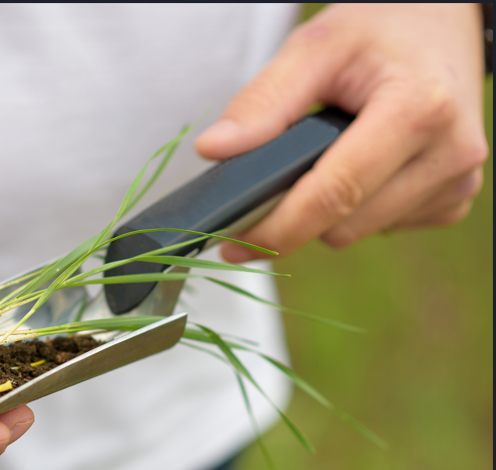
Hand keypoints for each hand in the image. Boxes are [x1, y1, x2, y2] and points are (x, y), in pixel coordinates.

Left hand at [195, 3, 488, 262]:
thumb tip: (214, 150)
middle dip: (293, 215)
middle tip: (266, 184)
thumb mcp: (315, 47)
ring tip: (323, 156)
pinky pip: (380, 228)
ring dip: (324, 211)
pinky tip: (359, 165)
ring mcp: (456, 183)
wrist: (441, 25)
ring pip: (356, 233)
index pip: (335, 194)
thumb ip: (263, 100)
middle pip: (342, 226)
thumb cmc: (378, 31)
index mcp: (419, 110)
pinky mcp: (454, 200)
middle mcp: (449, 154)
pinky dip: (355, 208)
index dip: (275, 227)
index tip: (232, 242)